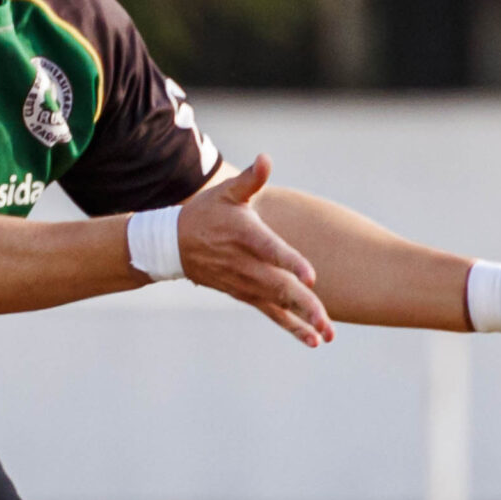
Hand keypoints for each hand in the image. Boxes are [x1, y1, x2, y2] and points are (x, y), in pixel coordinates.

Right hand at [176, 155, 333, 346]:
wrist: (174, 245)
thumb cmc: (206, 213)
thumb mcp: (226, 192)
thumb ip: (251, 180)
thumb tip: (266, 159)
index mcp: (246, 235)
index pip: (271, 250)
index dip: (291, 263)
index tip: (311, 277)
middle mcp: (246, 264)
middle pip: (279, 286)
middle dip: (304, 305)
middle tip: (325, 321)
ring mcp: (246, 283)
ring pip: (278, 305)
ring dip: (303, 321)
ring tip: (326, 336)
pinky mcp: (246, 295)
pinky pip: (272, 313)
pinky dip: (291, 326)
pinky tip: (312, 340)